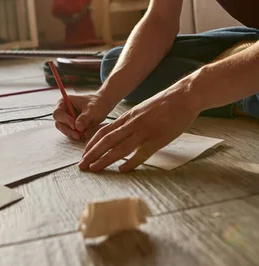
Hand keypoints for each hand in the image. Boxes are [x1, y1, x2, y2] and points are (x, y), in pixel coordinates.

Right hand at [53, 93, 110, 140]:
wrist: (103, 105)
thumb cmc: (97, 103)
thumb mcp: (92, 109)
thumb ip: (85, 117)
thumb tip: (78, 127)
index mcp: (64, 102)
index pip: (58, 113)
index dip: (65, 120)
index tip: (74, 126)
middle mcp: (63, 111)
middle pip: (59, 124)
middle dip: (68, 130)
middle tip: (78, 135)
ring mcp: (67, 119)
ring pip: (64, 130)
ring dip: (73, 134)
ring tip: (83, 134)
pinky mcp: (71, 126)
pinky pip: (71, 134)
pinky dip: (77, 135)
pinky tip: (85, 133)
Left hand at [78, 82, 201, 171]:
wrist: (184, 96)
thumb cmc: (165, 103)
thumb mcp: (142, 110)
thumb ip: (131, 121)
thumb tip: (121, 132)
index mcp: (128, 117)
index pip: (104, 131)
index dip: (92, 143)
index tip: (84, 154)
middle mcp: (133, 123)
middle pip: (107, 140)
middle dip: (92, 154)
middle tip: (82, 165)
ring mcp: (145, 131)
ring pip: (120, 148)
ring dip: (104, 159)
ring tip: (94, 169)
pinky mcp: (158, 139)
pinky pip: (141, 153)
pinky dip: (130, 163)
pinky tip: (122, 170)